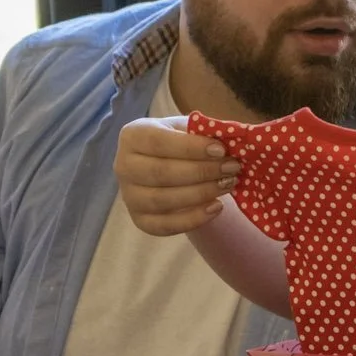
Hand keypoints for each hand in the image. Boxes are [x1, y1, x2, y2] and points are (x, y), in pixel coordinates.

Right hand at [115, 114, 239, 233]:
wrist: (168, 165)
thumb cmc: (180, 143)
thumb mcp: (188, 129)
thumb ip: (204, 132)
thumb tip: (229, 139)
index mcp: (133, 136)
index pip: (159, 142)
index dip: (192, 148)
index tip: (221, 150)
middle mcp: (123, 166)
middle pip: (162, 172)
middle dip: (202, 172)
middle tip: (232, 169)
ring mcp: (129, 196)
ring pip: (163, 200)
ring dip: (201, 194)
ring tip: (228, 185)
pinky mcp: (140, 220)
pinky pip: (165, 225)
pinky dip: (193, 219)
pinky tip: (216, 207)